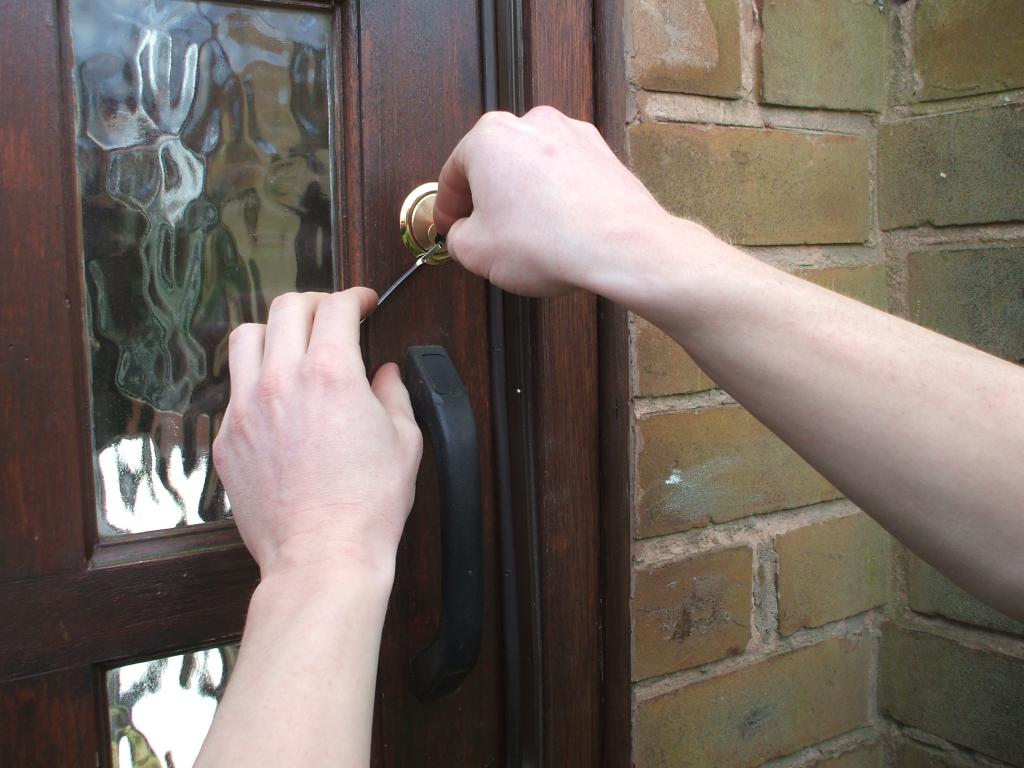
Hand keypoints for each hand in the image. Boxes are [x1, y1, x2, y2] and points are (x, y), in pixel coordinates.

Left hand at [212, 289, 422, 581]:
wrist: (322, 556)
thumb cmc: (368, 505)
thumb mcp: (404, 441)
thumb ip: (394, 394)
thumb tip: (386, 375)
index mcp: (332, 373)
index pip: (336, 307)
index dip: (355, 296)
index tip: (364, 303)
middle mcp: (282, 380)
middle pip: (286, 308)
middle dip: (315, 303)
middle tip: (332, 316)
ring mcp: (246, 409)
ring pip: (245, 338)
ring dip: (274, 331)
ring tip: (292, 346)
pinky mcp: (228, 439)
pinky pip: (234, 389)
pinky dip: (256, 380)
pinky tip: (276, 398)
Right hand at [433, 106, 670, 296]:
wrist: (619, 246)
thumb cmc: (549, 242)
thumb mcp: (475, 251)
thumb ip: (456, 237)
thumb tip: (463, 234)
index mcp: (489, 136)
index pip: (453, 172)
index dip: (447, 206)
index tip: (450, 225)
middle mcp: (531, 123)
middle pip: (494, 163)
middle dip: (486, 198)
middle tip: (484, 231)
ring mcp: (570, 133)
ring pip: (531, 166)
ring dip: (523, 195)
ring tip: (526, 234)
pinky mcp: (600, 151)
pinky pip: (564, 173)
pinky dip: (555, 195)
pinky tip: (557, 226)